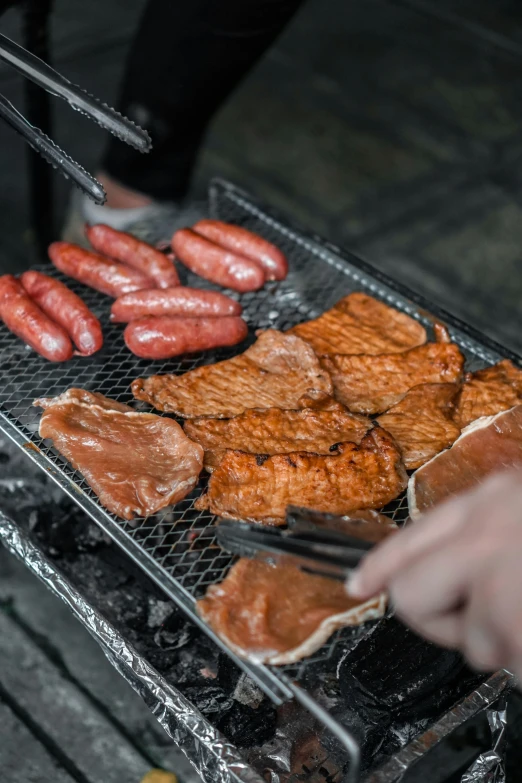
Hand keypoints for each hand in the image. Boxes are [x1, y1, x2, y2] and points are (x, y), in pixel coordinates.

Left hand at [347, 471, 521, 678]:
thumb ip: (482, 534)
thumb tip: (445, 566)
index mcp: (491, 498)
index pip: (411, 536)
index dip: (380, 567)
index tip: (357, 585)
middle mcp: (484, 532)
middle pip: (410, 593)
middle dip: (440, 619)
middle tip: (488, 618)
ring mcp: (497, 579)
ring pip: (466, 641)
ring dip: (502, 643)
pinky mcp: (514, 626)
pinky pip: (506, 666)